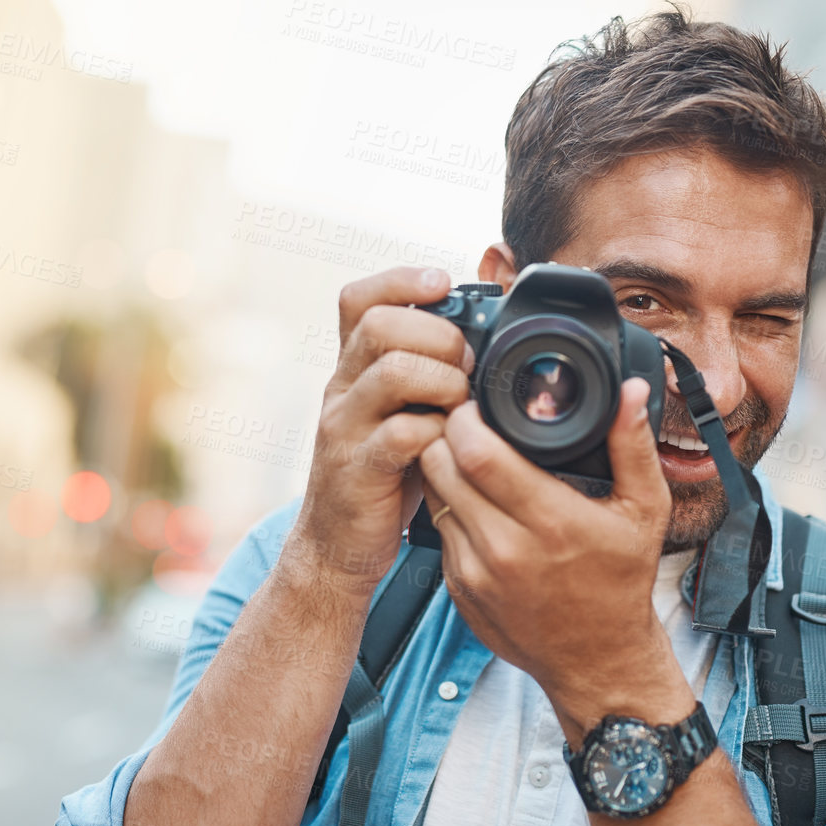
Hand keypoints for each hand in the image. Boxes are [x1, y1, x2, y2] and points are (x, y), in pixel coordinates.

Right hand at [290, 267, 473, 589]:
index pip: (359, 299)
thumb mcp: (400, 413)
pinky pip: (401, 434)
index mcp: (352, 369)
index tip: (443, 284)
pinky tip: (450, 444)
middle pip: (379, 324)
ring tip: (462, 403)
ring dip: (443, 379)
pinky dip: (437, 433)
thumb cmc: (385, 475)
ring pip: (391, 372)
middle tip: (467, 364)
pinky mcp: (357, 471)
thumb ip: (428, 375)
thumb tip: (488, 337)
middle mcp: (341, 389)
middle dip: (438, 334)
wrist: (337, 547)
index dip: (401, 279)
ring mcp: (345, 429)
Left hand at [418, 378, 694, 741]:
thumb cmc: (620, 583)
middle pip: (440, 465)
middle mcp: (504, 548)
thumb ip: (633, 447)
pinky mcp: (457, 587)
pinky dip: (448, 506)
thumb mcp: (645, 511)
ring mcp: (474, 571)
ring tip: (468, 456)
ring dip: (441, 468)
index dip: (466, 417)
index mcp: (550, 522)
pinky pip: (437, 528)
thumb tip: (629, 389)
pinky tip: (473, 499)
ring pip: (432, 494)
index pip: (476, 452)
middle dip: (446, 434)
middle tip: (466, 423)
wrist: (597, 660)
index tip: (478, 404)